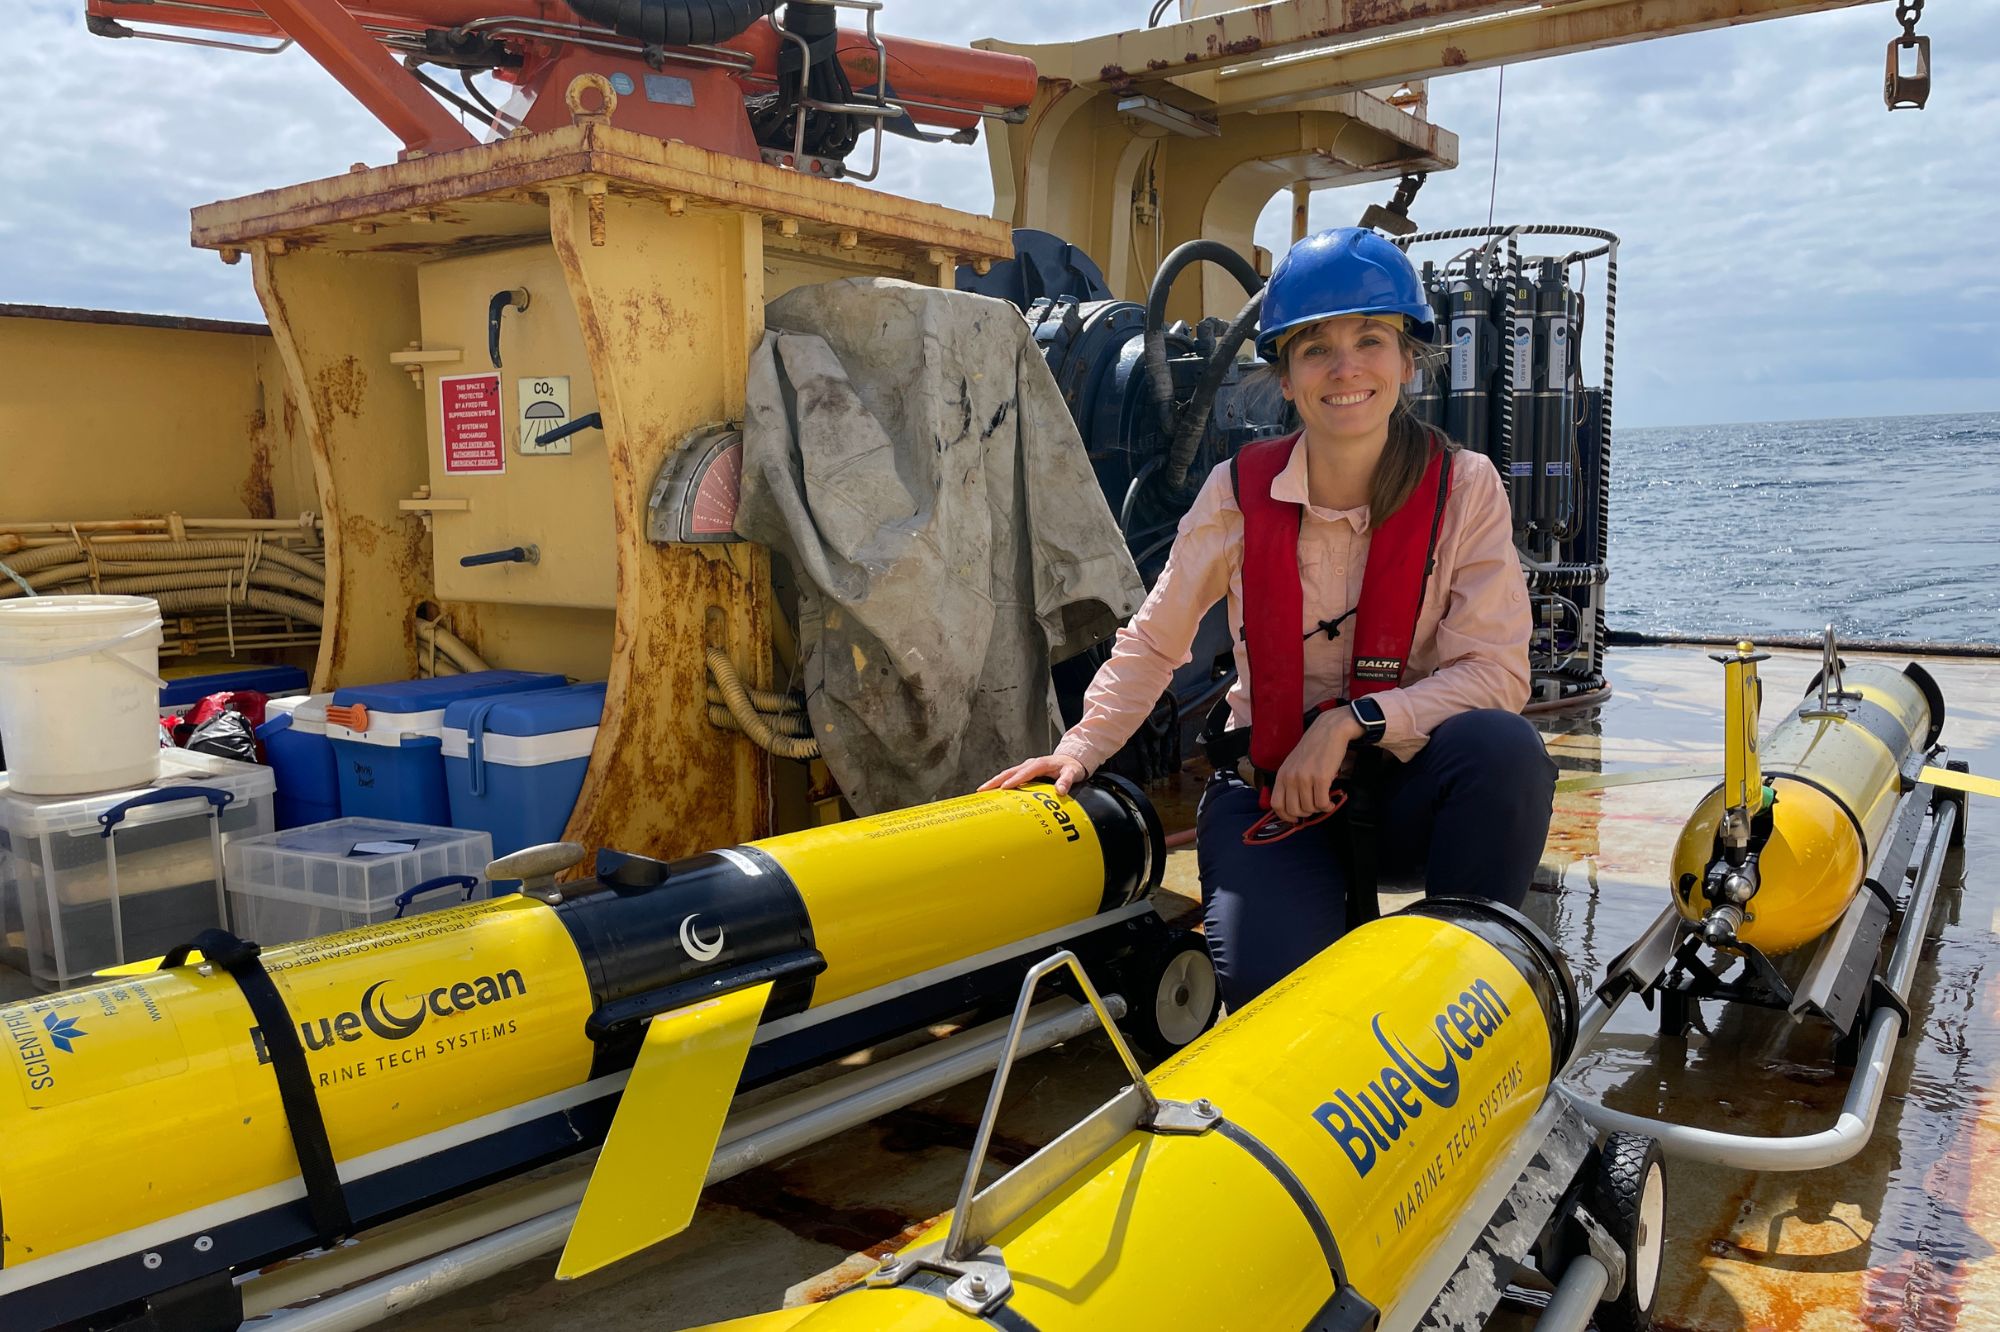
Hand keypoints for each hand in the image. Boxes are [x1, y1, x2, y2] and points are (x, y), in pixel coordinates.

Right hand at [980, 753, 1087, 795]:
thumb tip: (1060, 790)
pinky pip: (1010, 776)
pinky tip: (992, 791)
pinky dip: (1000, 782)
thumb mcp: (1073, 773)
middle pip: (1010, 772)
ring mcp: (1026, 767)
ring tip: (981, 791)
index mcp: (1040, 764)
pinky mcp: (1024, 771)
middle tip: (982, 789)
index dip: (1015, 780)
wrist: (1071, 759)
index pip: (1025, 772)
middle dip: (996, 780)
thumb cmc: (1071, 767)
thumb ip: (1066, 781)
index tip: (1005, 787)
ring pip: (1007, 774)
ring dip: (994, 781)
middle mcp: (1030, 764)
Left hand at [1269, 709, 1361, 823]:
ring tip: (1325, 800)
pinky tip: (1332, 801)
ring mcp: (1305, 778)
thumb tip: (1293, 806)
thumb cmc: (1313, 748)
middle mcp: (1291, 777)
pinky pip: (1322, 803)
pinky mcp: (1321, 778)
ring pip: (1309, 808)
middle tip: (1314, 806)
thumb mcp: (1294, 763)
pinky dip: (1328, 806)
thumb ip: (1290, 782)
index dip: (1285, 816)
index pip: (1276, 804)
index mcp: (1282, 774)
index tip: (1295, 819)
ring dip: (1319, 809)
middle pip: (1293, 810)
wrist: (1329, 731)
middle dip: (1306, 814)